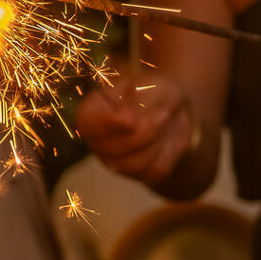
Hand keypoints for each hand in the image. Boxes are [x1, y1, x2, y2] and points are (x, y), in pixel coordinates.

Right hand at [75, 67, 196, 186]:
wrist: (173, 106)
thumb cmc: (154, 91)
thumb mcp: (149, 87)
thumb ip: (137, 101)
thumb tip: (126, 122)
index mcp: (92, 112)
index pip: (87, 124)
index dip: (109, 126)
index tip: (131, 120)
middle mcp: (98, 140)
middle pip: (113, 149)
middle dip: (145, 131)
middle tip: (164, 112)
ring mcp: (116, 160)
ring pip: (132, 165)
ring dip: (156, 143)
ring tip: (165, 122)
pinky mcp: (138, 173)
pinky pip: (152, 172)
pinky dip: (167, 155)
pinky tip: (167, 139)